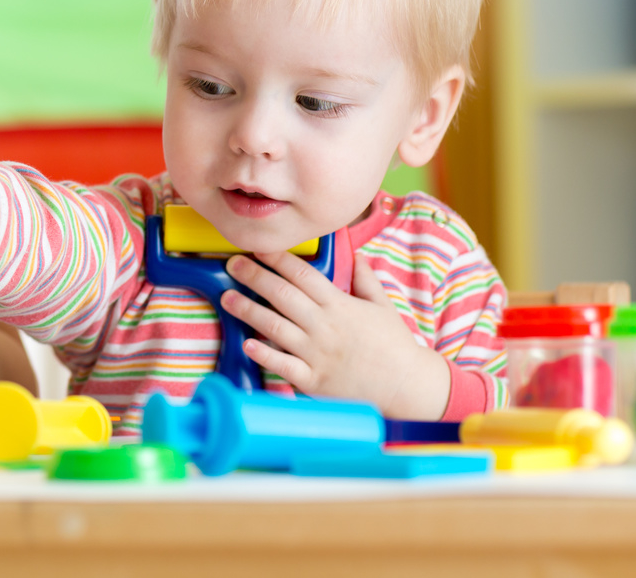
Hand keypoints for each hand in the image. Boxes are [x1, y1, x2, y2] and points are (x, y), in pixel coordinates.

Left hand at [221, 251, 451, 418]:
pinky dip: (264, 355)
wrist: (407, 386)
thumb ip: (366, 279)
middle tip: (233, 265)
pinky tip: (247, 344)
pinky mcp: (314, 380)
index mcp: (340, 305)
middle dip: (254, 277)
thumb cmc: (394, 345)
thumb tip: (356, 255)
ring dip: (248, 310)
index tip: (258, 248)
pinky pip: (284, 365)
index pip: (303, 275)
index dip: (278, 258)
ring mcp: (317, 354)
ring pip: (275, 327)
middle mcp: (325, 327)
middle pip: (282, 295)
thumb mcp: (383, 306)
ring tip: (227, 298)